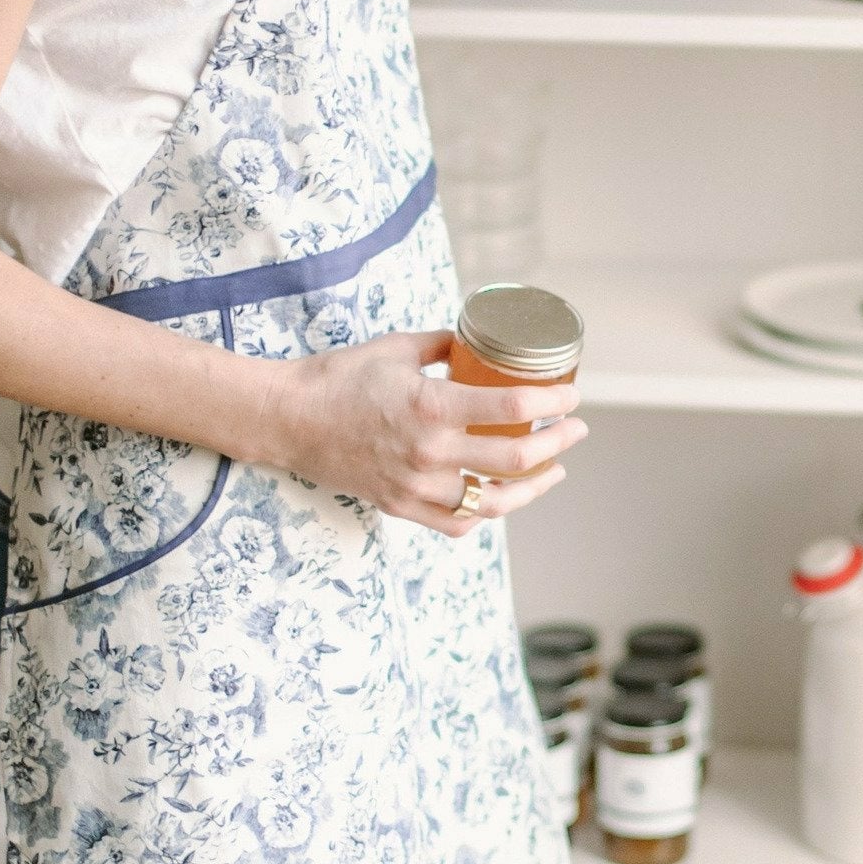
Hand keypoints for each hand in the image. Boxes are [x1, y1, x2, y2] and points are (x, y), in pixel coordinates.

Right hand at [253, 329, 584, 537]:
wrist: (287, 420)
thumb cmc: (338, 377)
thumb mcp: (397, 348)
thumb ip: (444, 346)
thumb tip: (478, 341)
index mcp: (432, 406)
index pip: (514, 410)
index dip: (555, 402)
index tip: (573, 394)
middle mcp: (430, 452)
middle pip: (516, 459)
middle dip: (559, 443)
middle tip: (575, 428)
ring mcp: (416, 486)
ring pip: (495, 500)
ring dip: (535, 486)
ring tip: (554, 471)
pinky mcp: (400, 505)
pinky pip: (457, 521)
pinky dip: (485, 512)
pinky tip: (500, 497)